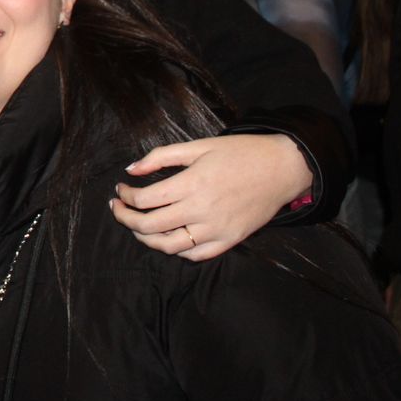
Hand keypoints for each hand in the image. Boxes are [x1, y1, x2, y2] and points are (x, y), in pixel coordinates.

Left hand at [108, 133, 312, 261]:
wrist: (283, 168)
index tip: (120, 190)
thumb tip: (130, 169)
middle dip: (125, 218)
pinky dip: (176, 250)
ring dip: (145, 238)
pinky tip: (167, 237)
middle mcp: (201, 210)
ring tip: (136, 226)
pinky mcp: (229, 240)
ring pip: (169, 246)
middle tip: (117, 209)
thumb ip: (161, 157)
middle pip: (150, 226)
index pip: (145, 200)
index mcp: (192, 184)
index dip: (125, 197)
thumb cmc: (240, 153)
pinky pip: (195, 255)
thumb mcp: (198, 146)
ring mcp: (216, 230)